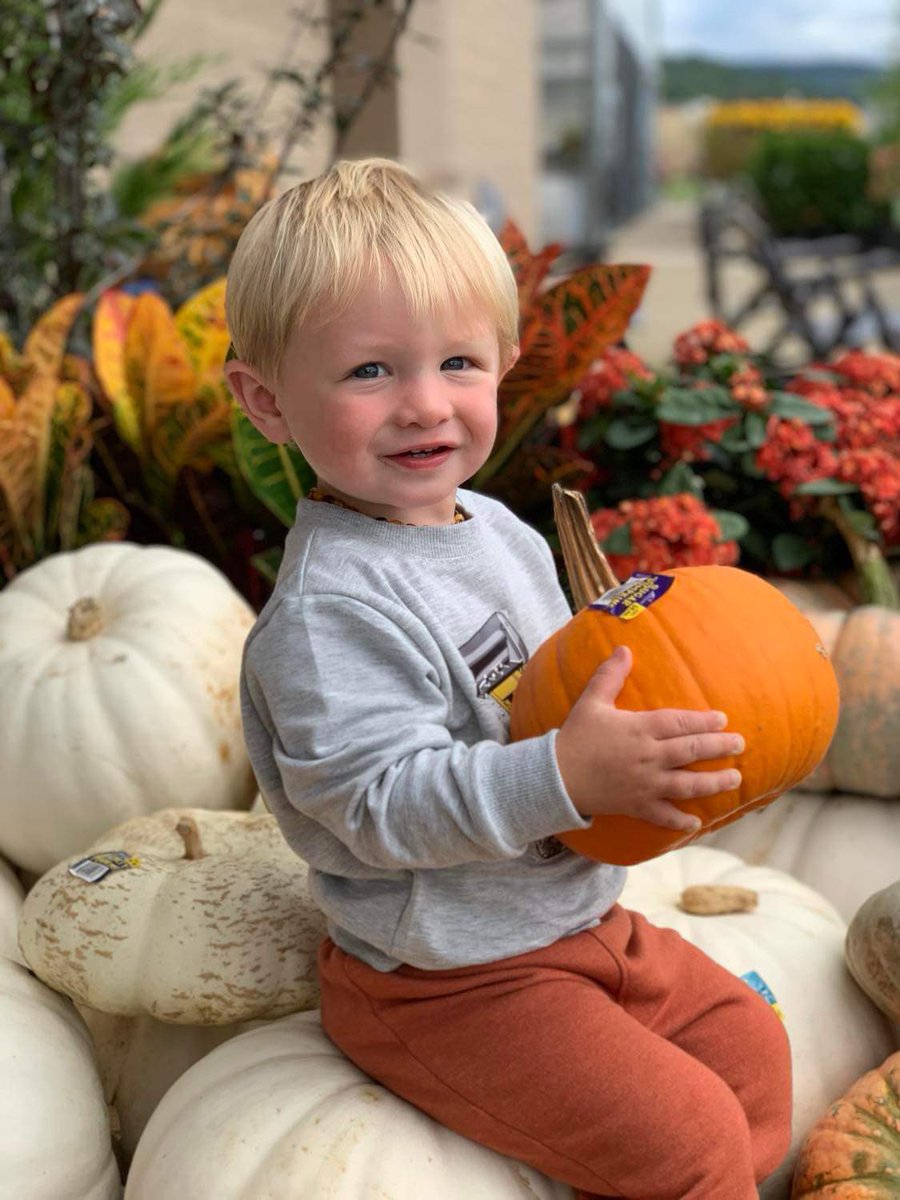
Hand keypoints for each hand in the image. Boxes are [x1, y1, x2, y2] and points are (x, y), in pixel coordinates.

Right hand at [554, 646, 743, 831]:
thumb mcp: (591, 701)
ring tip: (735, 779)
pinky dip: (680, 821)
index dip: (704, 721)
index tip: (722, 720)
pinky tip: (696, 823)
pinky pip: (663, 815)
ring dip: (714, 783)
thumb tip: (625, 649)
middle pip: (691, 751)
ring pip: (688, 784)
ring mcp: (645, 784)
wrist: (555, 776)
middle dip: (720, 748)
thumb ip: (610, 675)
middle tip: (740, 744)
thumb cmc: (575, 737)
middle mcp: (648, 757)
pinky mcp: (636, 806)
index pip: (680, 723)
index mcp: (639, 729)